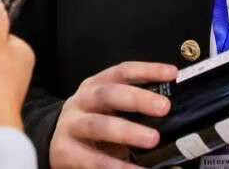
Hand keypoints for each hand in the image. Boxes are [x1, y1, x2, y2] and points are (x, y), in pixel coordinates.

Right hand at [49, 61, 177, 168]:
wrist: (53, 145)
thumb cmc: (91, 126)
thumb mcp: (107, 110)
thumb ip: (134, 109)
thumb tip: (174, 115)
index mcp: (95, 86)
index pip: (122, 71)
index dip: (147, 70)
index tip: (172, 73)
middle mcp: (81, 101)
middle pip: (109, 94)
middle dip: (137, 99)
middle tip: (164, 107)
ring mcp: (71, 126)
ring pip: (98, 125)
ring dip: (127, 131)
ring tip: (152, 139)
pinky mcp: (64, 152)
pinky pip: (93, 160)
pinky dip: (117, 167)